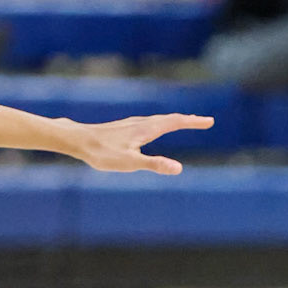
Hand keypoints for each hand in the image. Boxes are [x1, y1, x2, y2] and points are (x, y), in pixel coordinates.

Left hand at [60, 114, 213, 175]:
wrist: (78, 140)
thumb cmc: (102, 153)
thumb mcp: (130, 163)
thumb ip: (154, 164)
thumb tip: (179, 168)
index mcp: (147, 129)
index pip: (175, 122)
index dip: (193, 122)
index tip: (209, 121)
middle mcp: (141, 123)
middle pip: (169, 119)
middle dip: (188, 120)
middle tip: (204, 121)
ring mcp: (132, 124)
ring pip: (159, 119)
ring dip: (174, 120)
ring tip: (184, 121)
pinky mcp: (124, 128)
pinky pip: (149, 122)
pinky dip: (160, 123)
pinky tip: (153, 127)